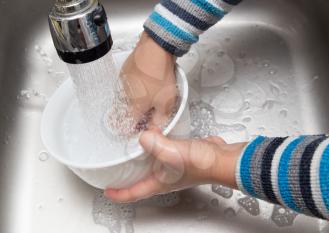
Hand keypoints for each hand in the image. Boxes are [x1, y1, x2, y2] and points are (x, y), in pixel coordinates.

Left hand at [105, 128, 246, 202]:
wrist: (221, 158)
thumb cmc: (202, 164)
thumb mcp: (172, 153)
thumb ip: (154, 144)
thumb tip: (143, 137)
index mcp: (159, 183)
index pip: (133, 193)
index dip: (117, 193)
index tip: (106, 190)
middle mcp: (165, 178)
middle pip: (140, 182)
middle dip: (126, 178)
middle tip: (115, 171)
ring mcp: (173, 168)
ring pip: (150, 167)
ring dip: (140, 161)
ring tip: (130, 152)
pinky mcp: (180, 157)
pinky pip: (162, 154)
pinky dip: (155, 148)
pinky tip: (154, 137)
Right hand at [120, 32, 177, 129]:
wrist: (155, 48)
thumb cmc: (160, 74)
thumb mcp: (166, 102)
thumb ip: (160, 119)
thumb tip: (156, 128)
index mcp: (133, 107)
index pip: (128, 126)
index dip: (136, 130)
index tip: (142, 128)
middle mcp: (123, 97)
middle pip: (128, 112)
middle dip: (138, 114)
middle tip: (151, 109)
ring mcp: (122, 83)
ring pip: (128, 98)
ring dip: (137, 99)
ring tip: (152, 93)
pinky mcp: (124, 72)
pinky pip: (128, 85)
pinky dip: (136, 87)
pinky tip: (147, 82)